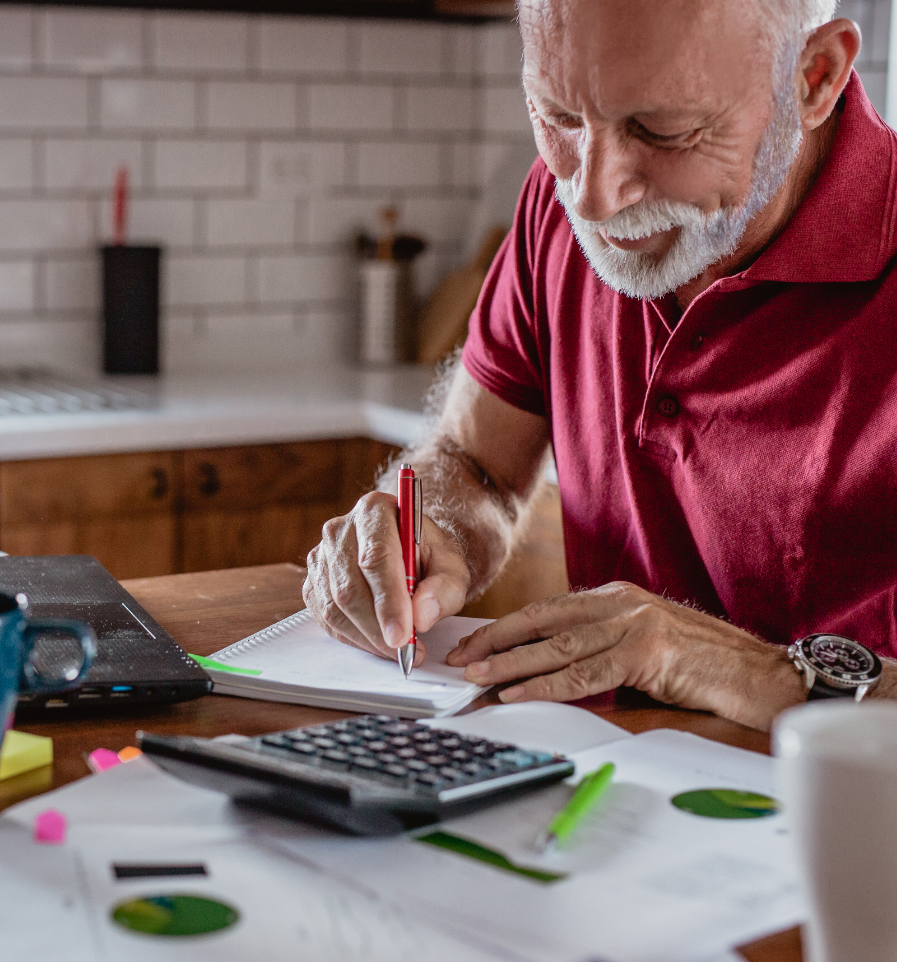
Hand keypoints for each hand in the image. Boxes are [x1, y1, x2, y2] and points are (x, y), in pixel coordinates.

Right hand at [303, 492, 470, 664]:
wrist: (410, 549)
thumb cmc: (430, 555)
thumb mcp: (452, 566)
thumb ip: (445, 588)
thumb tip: (422, 616)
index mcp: (375, 510)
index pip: (375, 557)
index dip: (388, 601)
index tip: (403, 635)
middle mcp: (340, 529)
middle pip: (350, 586)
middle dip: (378, 627)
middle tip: (405, 650)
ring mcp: (321, 555)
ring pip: (334, 607)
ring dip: (366, 637)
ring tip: (397, 649)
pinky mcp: (313, 580)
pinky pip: (325, 617)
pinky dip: (352, 637)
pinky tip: (376, 641)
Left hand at [446, 582, 805, 730]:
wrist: (760, 675)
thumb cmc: (704, 667)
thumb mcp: (643, 650)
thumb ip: (601, 654)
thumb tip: (552, 676)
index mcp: (617, 597)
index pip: (549, 610)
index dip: (508, 628)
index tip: (477, 644)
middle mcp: (621, 603)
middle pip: (543, 619)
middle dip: (496, 639)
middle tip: (460, 657)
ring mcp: (634, 623)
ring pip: (557, 645)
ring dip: (511, 662)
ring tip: (475, 676)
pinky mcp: (647, 650)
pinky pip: (583, 673)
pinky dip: (545, 684)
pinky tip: (517, 692)